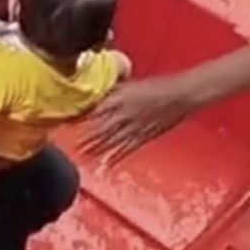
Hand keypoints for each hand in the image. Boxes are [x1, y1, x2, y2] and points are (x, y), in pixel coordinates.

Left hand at [76, 74, 204, 164]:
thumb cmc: (158, 86)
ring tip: (83, 156)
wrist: (181, 94)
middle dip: (85, 138)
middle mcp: (124, 114)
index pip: (94, 111)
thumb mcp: (131, 85)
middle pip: (100, 128)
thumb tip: (98, 94)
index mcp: (120, 99)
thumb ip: (114, 91)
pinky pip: (127, 149)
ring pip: (111, 141)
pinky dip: (116, 157)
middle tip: (71, 145)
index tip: (68, 124)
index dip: (81, 119)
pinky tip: (107, 165)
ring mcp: (135, 127)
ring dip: (96, 150)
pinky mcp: (145, 136)